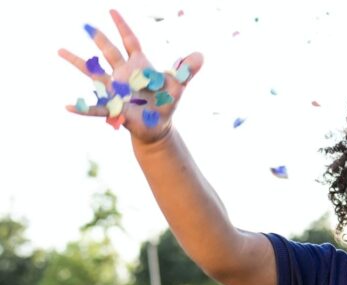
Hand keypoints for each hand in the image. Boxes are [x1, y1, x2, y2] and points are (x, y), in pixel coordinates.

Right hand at [58, 9, 202, 143]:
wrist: (157, 125)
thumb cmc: (165, 103)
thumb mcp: (178, 86)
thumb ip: (186, 70)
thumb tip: (201, 55)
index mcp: (138, 65)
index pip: (129, 41)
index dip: (122, 26)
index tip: (112, 11)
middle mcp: (122, 73)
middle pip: (109, 51)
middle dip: (99, 38)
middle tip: (87, 24)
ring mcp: (114, 89)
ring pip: (94, 73)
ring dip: (77, 61)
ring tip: (60, 50)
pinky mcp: (112, 107)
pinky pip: (95, 108)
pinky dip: (82, 108)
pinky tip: (69, 106)